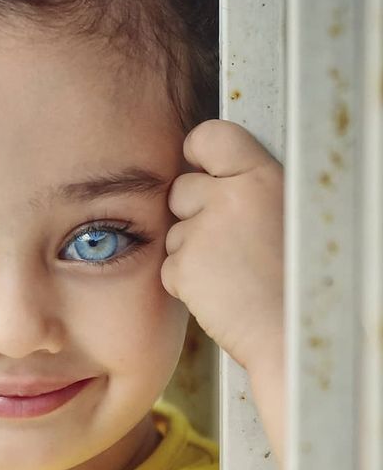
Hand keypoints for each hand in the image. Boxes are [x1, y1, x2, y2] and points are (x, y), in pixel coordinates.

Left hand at [161, 119, 283, 379]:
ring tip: (235, 274)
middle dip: (193, 213)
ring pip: (174, 233)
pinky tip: (222, 294)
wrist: (297, 332)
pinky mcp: (184, 268)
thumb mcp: (287, 213)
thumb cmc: (299, 277)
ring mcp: (203, 233)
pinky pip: (170, 267)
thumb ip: (249, 191)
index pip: (209, 136)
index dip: (197, 152)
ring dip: (192, 252)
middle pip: (181, 189)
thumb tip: (211, 177)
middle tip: (229, 242)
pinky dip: (187, 283)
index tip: (200, 166)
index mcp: (262, 176)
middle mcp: (229, 197)